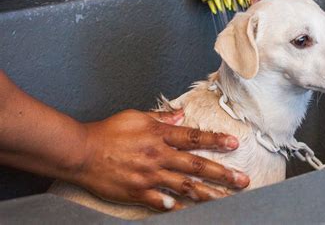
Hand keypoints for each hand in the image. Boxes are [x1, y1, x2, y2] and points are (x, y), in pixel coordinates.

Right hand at [70, 109, 249, 210]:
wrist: (81, 151)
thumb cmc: (108, 131)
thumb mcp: (135, 116)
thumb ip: (160, 117)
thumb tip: (180, 115)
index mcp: (160, 135)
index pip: (194, 137)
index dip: (216, 141)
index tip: (234, 144)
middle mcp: (159, 156)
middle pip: (197, 166)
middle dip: (222, 173)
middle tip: (242, 180)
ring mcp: (149, 176)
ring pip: (185, 186)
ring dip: (208, 193)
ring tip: (226, 199)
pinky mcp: (138, 191)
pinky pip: (161, 201)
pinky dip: (175, 206)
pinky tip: (188, 209)